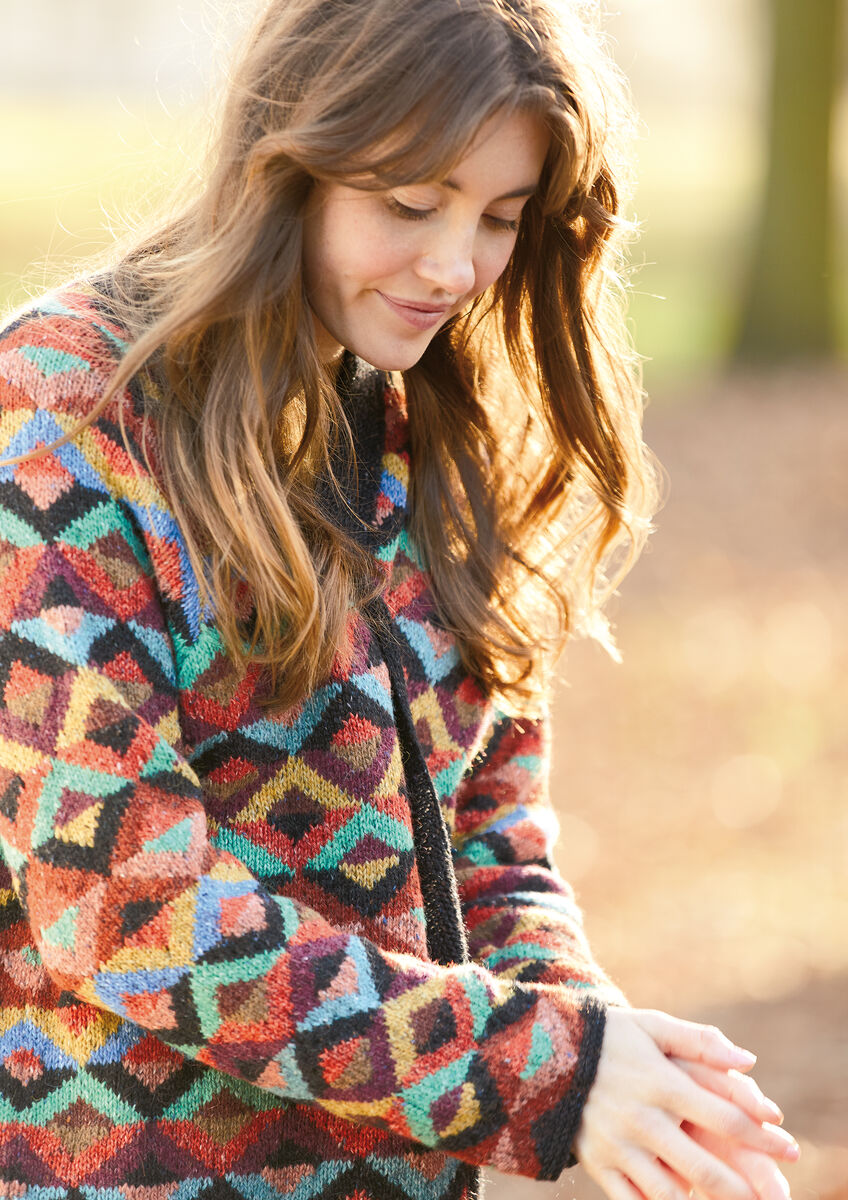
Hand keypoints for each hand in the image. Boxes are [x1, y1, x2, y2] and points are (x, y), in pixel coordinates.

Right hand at [573, 1009, 797, 1199]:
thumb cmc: (610, 1036)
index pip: (723, 1114)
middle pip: (702, 1166)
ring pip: (670, 1193)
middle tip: (771, 1197)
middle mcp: (641, 1118)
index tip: (789, 1146)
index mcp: (659, 1081)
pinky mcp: (598, 1164)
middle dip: (743, 1187)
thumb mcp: (652, 1025)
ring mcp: (617, 1146)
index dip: (761, 1134)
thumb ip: (700, 1041)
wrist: (542, 1051)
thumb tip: (749, 1063)